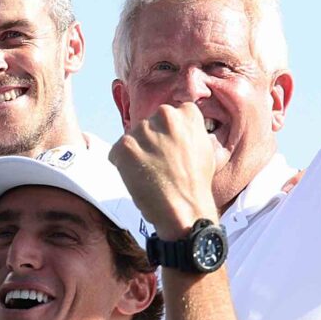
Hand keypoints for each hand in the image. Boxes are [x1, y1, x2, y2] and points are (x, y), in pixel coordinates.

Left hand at [109, 101, 224, 236]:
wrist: (185, 207)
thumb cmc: (196, 181)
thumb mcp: (204, 146)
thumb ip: (189, 130)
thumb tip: (178, 125)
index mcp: (187, 112)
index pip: (167, 117)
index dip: (167, 136)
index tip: (172, 151)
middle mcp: (165, 115)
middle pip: (148, 125)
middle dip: (150, 142)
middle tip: (160, 164)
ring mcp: (144, 130)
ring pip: (131, 139)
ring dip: (136, 154)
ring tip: (150, 174)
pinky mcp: (125, 146)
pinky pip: (116, 152)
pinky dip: (121, 165)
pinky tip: (138, 178)